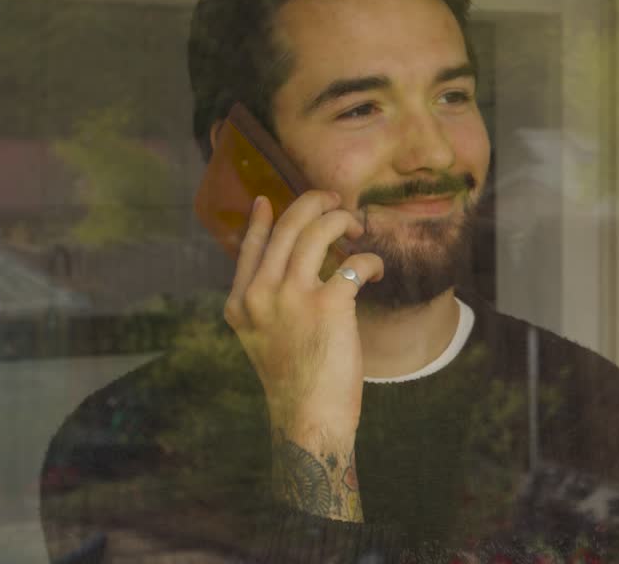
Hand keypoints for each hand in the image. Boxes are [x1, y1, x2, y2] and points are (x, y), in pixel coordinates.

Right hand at [223, 190, 382, 519]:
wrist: (308, 418)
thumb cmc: (295, 383)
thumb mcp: (265, 340)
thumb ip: (268, 305)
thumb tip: (292, 269)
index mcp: (241, 303)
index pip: (250, 247)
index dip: (260, 220)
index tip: (268, 200)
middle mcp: (261, 294)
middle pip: (286, 226)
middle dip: (313, 203)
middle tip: (335, 201)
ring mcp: (292, 297)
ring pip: (318, 231)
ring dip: (342, 220)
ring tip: (358, 227)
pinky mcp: (329, 304)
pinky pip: (355, 262)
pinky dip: (371, 260)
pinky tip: (377, 271)